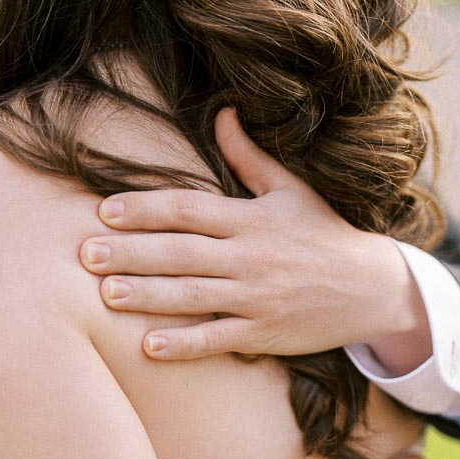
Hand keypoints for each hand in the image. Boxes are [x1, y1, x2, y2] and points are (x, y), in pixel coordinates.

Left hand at [81, 108, 431, 372]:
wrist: (373, 288)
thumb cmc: (324, 234)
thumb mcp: (291, 190)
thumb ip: (249, 157)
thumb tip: (222, 112)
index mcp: (251, 218)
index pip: (189, 208)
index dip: (145, 208)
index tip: (105, 211)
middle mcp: (250, 256)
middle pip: (180, 251)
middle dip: (131, 252)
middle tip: (86, 254)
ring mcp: (256, 297)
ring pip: (192, 296)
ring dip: (147, 295)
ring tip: (106, 294)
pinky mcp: (264, 333)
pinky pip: (217, 340)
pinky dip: (184, 344)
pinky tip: (148, 346)